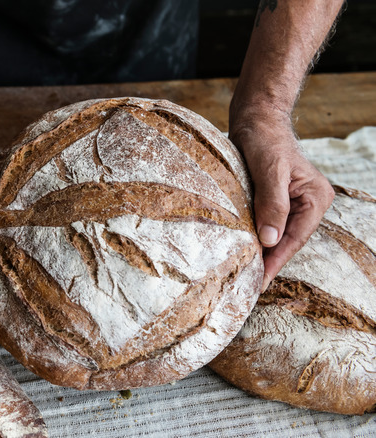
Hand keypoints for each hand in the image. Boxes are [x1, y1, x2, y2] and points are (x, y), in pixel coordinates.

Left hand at [230, 115, 334, 290]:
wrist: (255, 118)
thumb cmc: (264, 139)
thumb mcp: (269, 170)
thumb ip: (272, 204)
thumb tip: (270, 240)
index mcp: (316, 198)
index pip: (295, 238)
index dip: (276, 261)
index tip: (259, 281)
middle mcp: (309, 203)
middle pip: (287, 240)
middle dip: (268, 261)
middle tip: (246, 284)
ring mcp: (293, 203)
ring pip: (276, 235)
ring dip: (260, 251)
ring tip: (242, 274)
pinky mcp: (275, 200)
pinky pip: (266, 224)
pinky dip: (255, 237)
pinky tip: (242, 250)